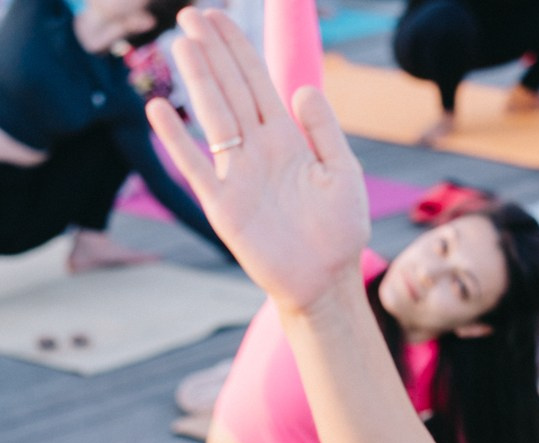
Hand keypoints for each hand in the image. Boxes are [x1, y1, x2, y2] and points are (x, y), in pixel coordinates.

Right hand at [146, 8, 369, 314]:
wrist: (326, 283)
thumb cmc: (339, 233)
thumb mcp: (343, 174)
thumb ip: (325, 131)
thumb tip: (301, 90)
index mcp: (286, 139)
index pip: (256, 83)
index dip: (237, 49)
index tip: (218, 17)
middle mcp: (258, 151)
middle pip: (230, 90)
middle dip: (212, 53)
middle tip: (190, 14)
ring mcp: (238, 176)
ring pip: (214, 118)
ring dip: (198, 82)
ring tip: (182, 45)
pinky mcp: (224, 206)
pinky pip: (195, 167)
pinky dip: (177, 140)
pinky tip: (158, 110)